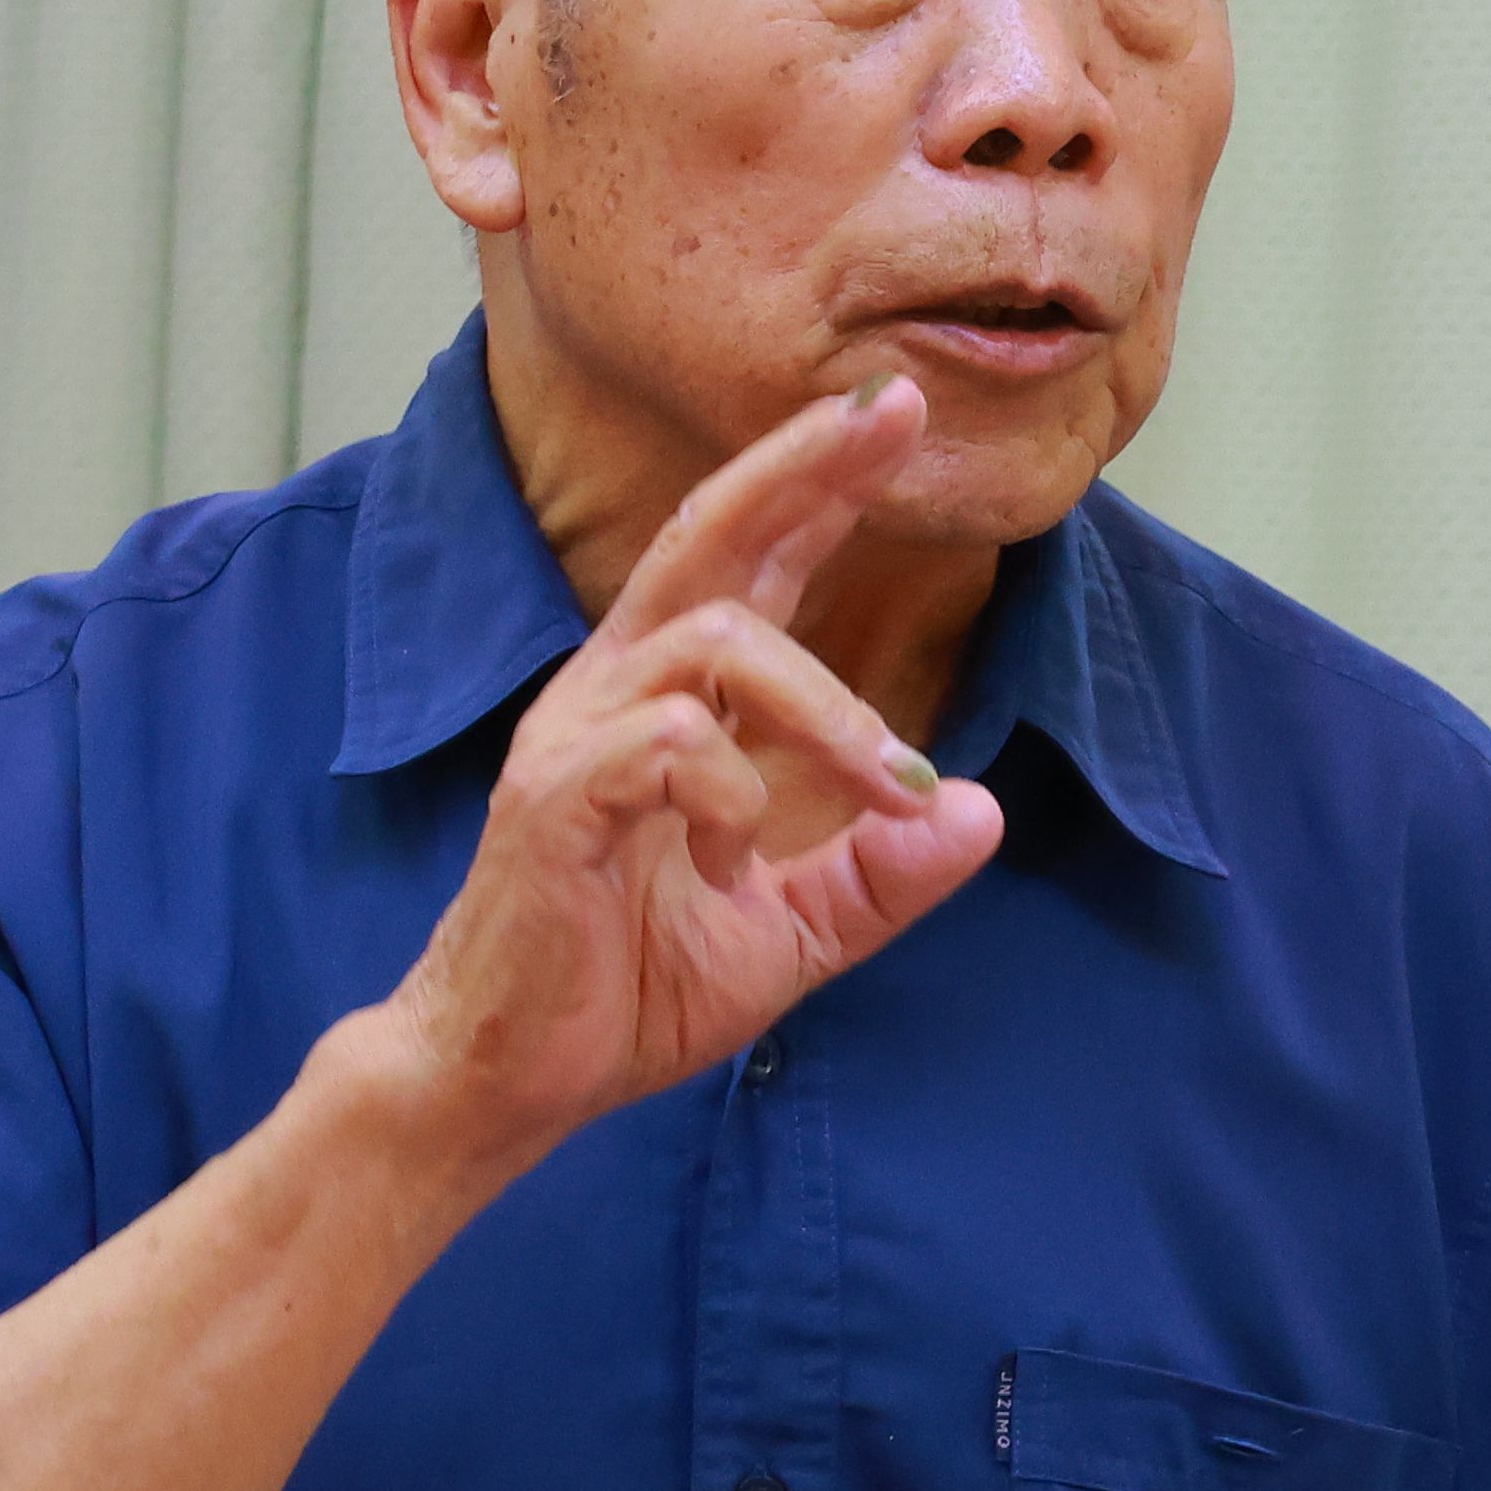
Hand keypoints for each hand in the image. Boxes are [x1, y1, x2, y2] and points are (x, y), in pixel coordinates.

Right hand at [375, 379, 1001, 1159]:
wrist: (511, 1079)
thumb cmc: (628, 989)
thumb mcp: (789, 936)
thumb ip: (878, 876)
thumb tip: (978, 811)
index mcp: (666, 703)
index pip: (748, 563)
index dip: (816, 483)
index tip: (896, 411)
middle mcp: (614, 691)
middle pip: (708, 537)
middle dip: (802, 468)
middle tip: (892, 412)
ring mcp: (577, 738)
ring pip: (709, 643)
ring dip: (823, 706)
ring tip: (889, 784)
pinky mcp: (554, 800)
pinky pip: (664, 745)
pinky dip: (729, 793)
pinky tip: (734, 861)